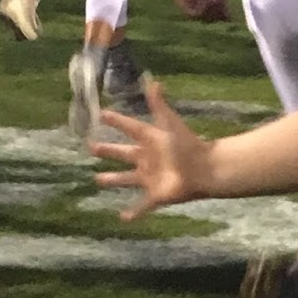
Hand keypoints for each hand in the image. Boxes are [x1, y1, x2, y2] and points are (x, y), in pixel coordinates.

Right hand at [90, 79, 210, 220]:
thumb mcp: (169, 123)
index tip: (101, 114)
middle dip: (108, 151)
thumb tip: (152, 80)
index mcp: (150, 140)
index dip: (116, 121)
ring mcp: (150, 178)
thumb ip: (159, 104)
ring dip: (112, 180)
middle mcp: (147, 159)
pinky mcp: (155, 195)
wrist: (205, 170)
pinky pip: (141, 206)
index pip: (129, 127)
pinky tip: (122, 218)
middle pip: (122, 153)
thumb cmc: (187, 145)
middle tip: (91, 147)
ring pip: (126, 179)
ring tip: (97, 180)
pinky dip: (133, 213)